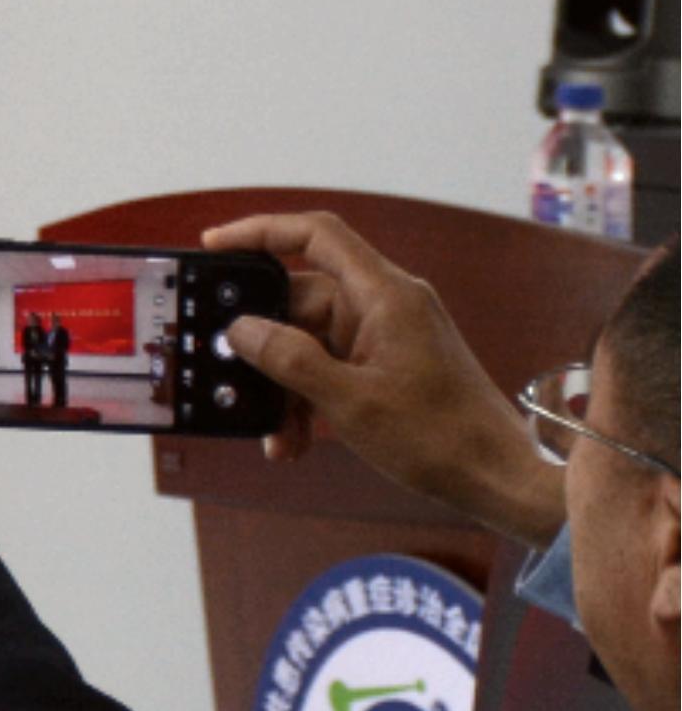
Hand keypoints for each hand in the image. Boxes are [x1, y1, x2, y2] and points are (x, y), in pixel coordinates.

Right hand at [209, 209, 557, 537]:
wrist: (497, 479)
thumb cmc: (440, 438)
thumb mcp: (349, 401)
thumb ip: (289, 358)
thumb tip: (240, 330)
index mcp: (386, 295)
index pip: (316, 235)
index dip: (261, 231)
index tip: (213, 246)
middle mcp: (386, 305)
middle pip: (301, 299)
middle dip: (264, 344)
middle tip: (231, 377)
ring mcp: (387, 336)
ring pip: (309, 341)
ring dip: (284, 384)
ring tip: (275, 432)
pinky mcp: (388, 365)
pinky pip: (329, 366)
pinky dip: (307, 397)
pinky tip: (294, 439)